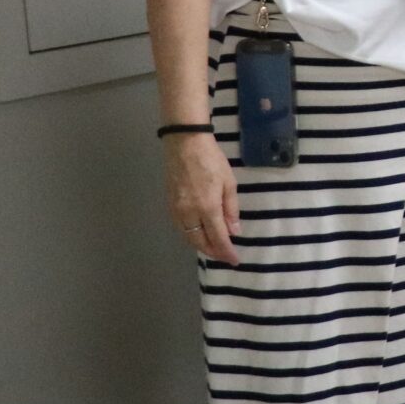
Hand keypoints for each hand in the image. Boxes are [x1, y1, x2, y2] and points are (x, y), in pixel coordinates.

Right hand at [163, 133, 240, 263]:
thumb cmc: (212, 161)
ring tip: (215, 247)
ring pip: (188, 236)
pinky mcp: (169, 204)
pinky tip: (200, 233)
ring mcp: (176, 209)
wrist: (185, 143)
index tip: (235, 260)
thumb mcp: (229, 184)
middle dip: (213, 252)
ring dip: (201, 245)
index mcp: (207, 208)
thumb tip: (234, 232)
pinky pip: (180, 227)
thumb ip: (231, 210)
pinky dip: (191, 235)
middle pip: (199, 241)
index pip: (218, 238)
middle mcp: (189, 213)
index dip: (226, 252)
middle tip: (225, 256)